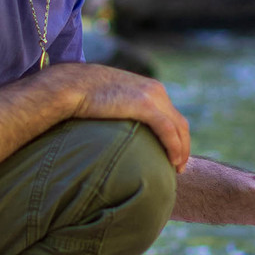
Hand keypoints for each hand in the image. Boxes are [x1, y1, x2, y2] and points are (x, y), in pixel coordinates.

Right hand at [64, 62, 190, 170]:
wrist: (71, 85)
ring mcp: (152, 96)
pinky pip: (168, 130)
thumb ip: (122, 110)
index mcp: (149, 88)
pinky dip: (174, 146)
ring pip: (178, 127)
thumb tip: (120, 129)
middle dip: (183, 145)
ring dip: (182, 150)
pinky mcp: (144, 105)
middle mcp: (155, 90)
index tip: (173, 155)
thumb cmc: (83, 95)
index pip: (171, 114)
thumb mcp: (110, 100)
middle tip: (180, 166)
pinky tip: (173, 161)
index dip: (176, 136)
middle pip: (179, 122)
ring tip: (177, 169)